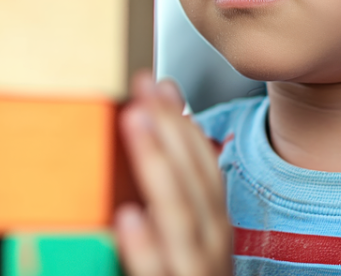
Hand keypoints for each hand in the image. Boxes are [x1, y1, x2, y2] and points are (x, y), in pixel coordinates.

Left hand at [116, 72, 231, 275]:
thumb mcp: (184, 244)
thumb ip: (171, 197)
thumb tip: (148, 140)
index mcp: (212, 233)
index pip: (204, 169)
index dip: (184, 125)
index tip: (158, 85)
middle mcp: (211, 253)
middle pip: (197, 184)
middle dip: (171, 132)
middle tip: (142, 91)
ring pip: (183, 219)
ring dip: (160, 169)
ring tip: (137, 126)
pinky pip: (162, 275)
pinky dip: (147, 248)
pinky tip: (128, 218)